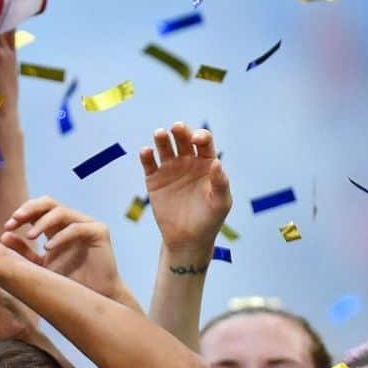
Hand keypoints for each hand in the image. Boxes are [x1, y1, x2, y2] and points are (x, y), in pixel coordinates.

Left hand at [1, 197, 124, 299]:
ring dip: (43, 222)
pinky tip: (48, 248)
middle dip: (30, 208)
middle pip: (48, 203)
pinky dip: (60, 236)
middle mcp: (71, 221)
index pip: (37, 209)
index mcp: (57, 226)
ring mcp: (86, 223)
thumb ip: (23, 251)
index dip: (22, 213)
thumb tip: (4, 234)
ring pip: (61, 212)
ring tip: (30, 236)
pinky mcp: (99, 231)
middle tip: (15, 219)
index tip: (7, 226)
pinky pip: (76, 227)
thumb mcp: (39, 265)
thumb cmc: (67, 281)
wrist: (93, 297)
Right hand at [140, 122, 231, 257]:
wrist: (187, 239)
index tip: (197, 140)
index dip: (201, 137)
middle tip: (176, 128)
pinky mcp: (154, 179)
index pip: (204, 143)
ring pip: (165, 147)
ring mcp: (170, 169)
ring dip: (162, 138)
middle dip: (180, 131)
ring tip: (160, 134)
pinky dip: (146, 156)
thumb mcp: (220, 203)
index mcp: (206, 163)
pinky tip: (146, 152)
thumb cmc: (209, 220)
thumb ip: (220, 183)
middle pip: (183, 140)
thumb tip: (217, 162)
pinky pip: (149, 163)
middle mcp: (188, 162)